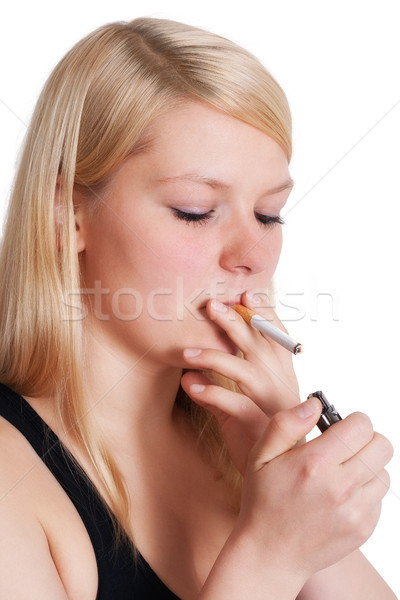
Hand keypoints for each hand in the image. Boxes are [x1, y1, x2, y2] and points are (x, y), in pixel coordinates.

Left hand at [181, 291, 300, 473]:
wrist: (278, 474)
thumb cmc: (262, 433)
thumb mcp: (247, 402)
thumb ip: (226, 384)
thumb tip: (190, 372)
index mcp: (281, 374)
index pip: (274, 337)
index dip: (262, 314)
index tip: (245, 293)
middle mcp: (280, 384)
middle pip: (259, 345)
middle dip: (236, 322)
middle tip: (211, 305)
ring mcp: (271, 405)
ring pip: (244, 371)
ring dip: (214, 357)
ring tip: (186, 353)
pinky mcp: (259, 427)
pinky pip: (234, 405)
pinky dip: (211, 393)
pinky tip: (190, 384)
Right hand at [238, 398, 392, 577]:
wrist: (270, 554)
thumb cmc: (263, 501)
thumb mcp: (261, 455)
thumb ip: (286, 424)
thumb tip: (315, 405)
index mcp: (315, 463)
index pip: (362, 426)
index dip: (351, 421)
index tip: (338, 428)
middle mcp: (341, 487)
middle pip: (382, 445)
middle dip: (364, 440)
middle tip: (343, 447)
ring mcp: (356, 511)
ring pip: (383, 471)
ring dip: (366, 466)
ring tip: (340, 473)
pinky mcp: (364, 528)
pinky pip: (379, 498)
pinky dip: (364, 492)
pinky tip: (340, 496)